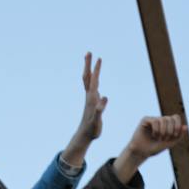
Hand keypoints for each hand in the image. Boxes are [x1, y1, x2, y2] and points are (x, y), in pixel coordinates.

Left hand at [62, 52, 105, 168]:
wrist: (84, 135)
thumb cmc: (91, 129)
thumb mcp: (96, 121)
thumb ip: (100, 110)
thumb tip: (104, 97)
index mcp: (91, 99)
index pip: (94, 81)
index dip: (96, 70)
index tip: (99, 58)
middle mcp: (89, 96)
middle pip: (87, 77)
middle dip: (88, 65)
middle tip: (89, 52)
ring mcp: (89, 99)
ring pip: (88, 81)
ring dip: (89, 70)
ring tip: (90, 61)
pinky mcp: (91, 102)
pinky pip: (91, 88)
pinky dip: (93, 80)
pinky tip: (95, 80)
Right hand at [113, 113, 186, 182]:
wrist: (142, 152)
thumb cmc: (155, 148)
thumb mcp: (170, 143)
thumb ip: (179, 136)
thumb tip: (186, 126)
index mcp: (167, 124)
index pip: (176, 117)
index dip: (177, 125)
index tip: (174, 135)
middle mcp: (160, 120)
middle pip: (170, 118)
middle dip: (170, 130)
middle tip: (165, 139)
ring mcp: (153, 119)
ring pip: (163, 119)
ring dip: (163, 131)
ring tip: (159, 138)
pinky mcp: (145, 120)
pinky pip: (155, 121)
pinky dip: (156, 130)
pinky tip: (153, 135)